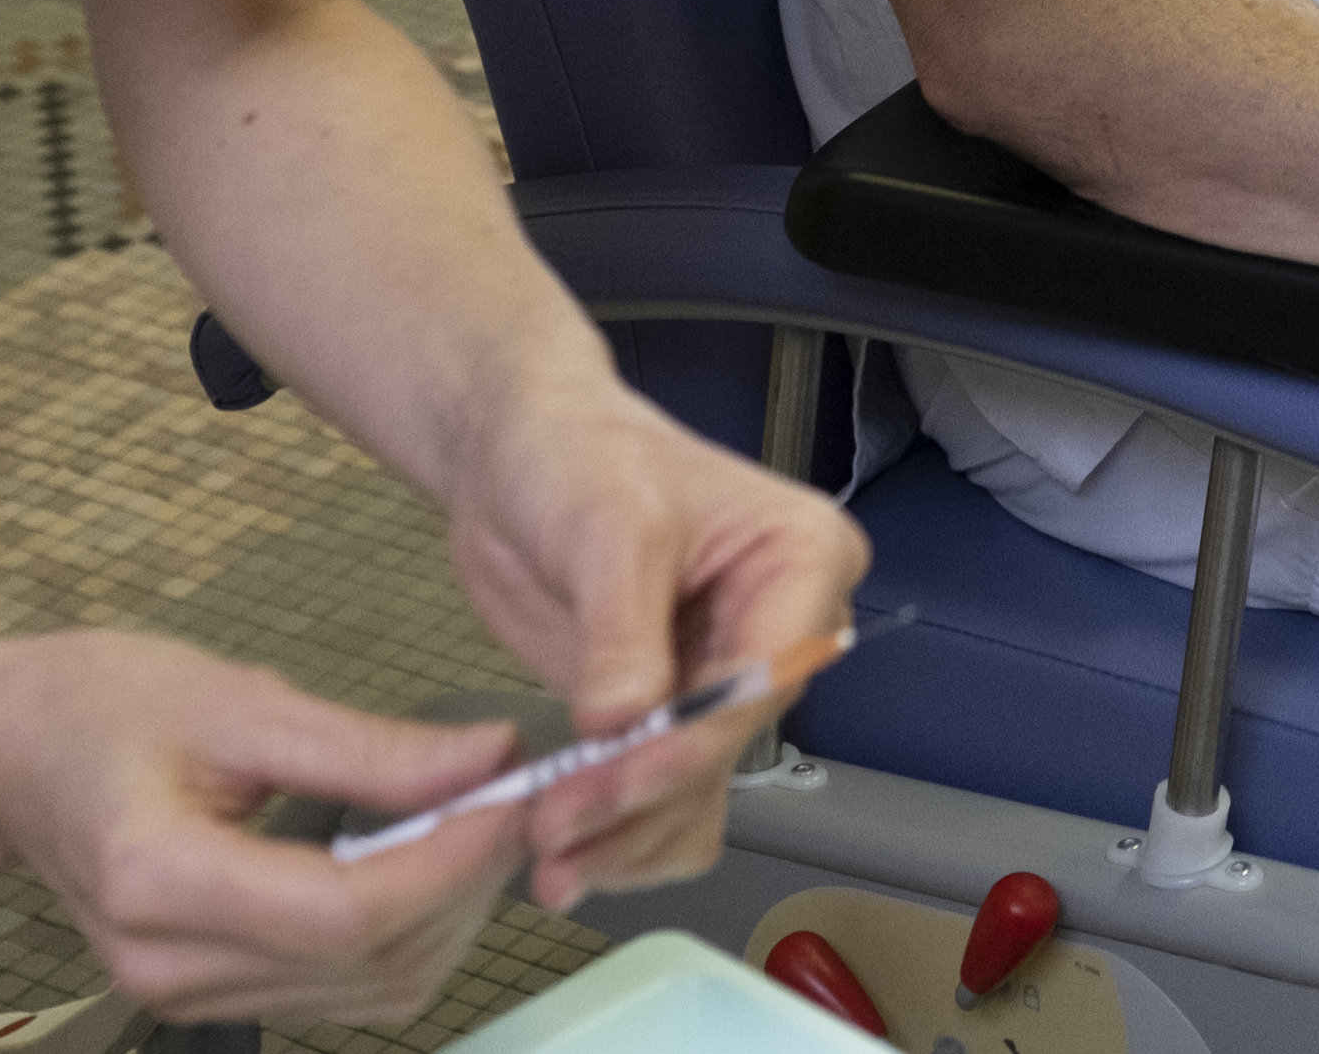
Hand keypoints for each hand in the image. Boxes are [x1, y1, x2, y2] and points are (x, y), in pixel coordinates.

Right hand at [0, 629, 530, 1027]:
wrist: (4, 756)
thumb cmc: (93, 707)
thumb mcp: (235, 700)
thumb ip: (367, 745)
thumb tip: (485, 760)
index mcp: (160, 880)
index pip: (347, 911)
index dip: (451, 860)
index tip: (512, 794)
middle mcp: (167, 962)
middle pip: (370, 958)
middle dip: (464, 882)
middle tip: (509, 795)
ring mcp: (182, 990)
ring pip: (370, 989)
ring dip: (445, 915)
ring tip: (471, 822)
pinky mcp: (204, 993)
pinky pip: (340, 990)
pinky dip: (402, 934)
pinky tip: (418, 861)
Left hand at [440, 381, 870, 910]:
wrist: (516, 458)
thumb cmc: (577, 455)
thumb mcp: (606, 524)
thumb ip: (621, 628)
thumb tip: (624, 723)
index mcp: (802, 560)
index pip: (764, 675)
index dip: (691, 740)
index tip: (615, 782)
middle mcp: (781, 627)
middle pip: (729, 743)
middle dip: (645, 794)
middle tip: (556, 825)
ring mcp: (723, 679)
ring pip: (701, 790)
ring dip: (631, 836)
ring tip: (551, 864)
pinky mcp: (671, 716)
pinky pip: (670, 801)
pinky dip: (624, 837)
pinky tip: (570, 859)